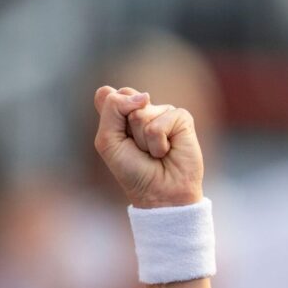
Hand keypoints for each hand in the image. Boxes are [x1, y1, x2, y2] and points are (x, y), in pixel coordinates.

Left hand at [93, 86, 203, 208]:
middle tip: (135, 147)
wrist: (159, 192)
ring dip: (142, 140)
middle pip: (123, 97)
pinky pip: (161, 122)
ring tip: (152, 152)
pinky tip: (166, 151)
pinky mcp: (181, 118)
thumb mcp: (107, 141)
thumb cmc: (132, 169)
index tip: (118, 139)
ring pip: (141, 113)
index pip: (107, 95)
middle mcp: (142, 108)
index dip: (109, 116)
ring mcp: (162, 111)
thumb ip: (113, 109)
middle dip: (124, 128)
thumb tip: (145, 96)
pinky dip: (158, 143)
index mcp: (121, 113)